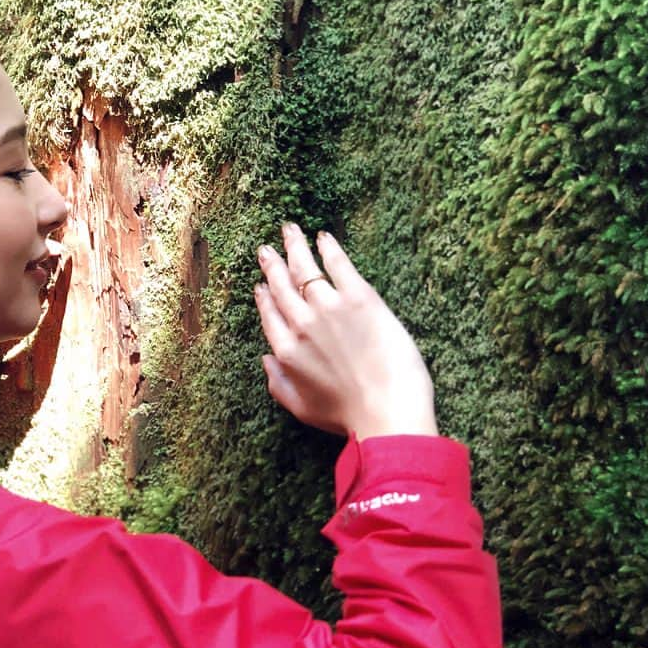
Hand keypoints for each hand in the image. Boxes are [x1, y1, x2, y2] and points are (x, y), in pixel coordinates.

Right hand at [254, 223, 437, 439]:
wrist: (386, 411)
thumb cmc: (347, 416)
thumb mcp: (301, 408)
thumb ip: (277, 384)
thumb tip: (265, 360)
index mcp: (286, 352)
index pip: (269, 315)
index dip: (264, 296)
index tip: (261, 284)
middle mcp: (301, 324)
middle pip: (282, 286)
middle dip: (272, 264)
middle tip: (266, 248)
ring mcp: (329, 308)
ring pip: (305, 269)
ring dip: (295, 247)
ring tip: (289, 230)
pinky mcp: (360, 299)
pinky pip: (339, 266)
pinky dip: (329, 249)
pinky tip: (324, 237)